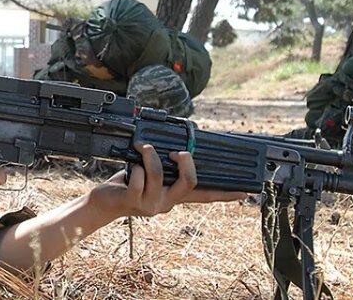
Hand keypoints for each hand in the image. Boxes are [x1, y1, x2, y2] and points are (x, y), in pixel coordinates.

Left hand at [87, 144, 245, 219]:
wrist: (106, 202)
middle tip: (176, 152)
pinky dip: (134, 166)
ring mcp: (153, 204)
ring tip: (142, 148)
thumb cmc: (130, 183)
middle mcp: (168, 202)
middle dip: (185, 160)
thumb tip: (180, 148)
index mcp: (176, 195)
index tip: (245, 191)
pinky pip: (139, 177)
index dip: (226, 193)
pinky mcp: (135, 202)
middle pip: (190, 182)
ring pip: (160, 174)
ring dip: (151, 154)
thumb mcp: (153, 174)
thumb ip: (168, 166)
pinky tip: (129, 169)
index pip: (207, 195)